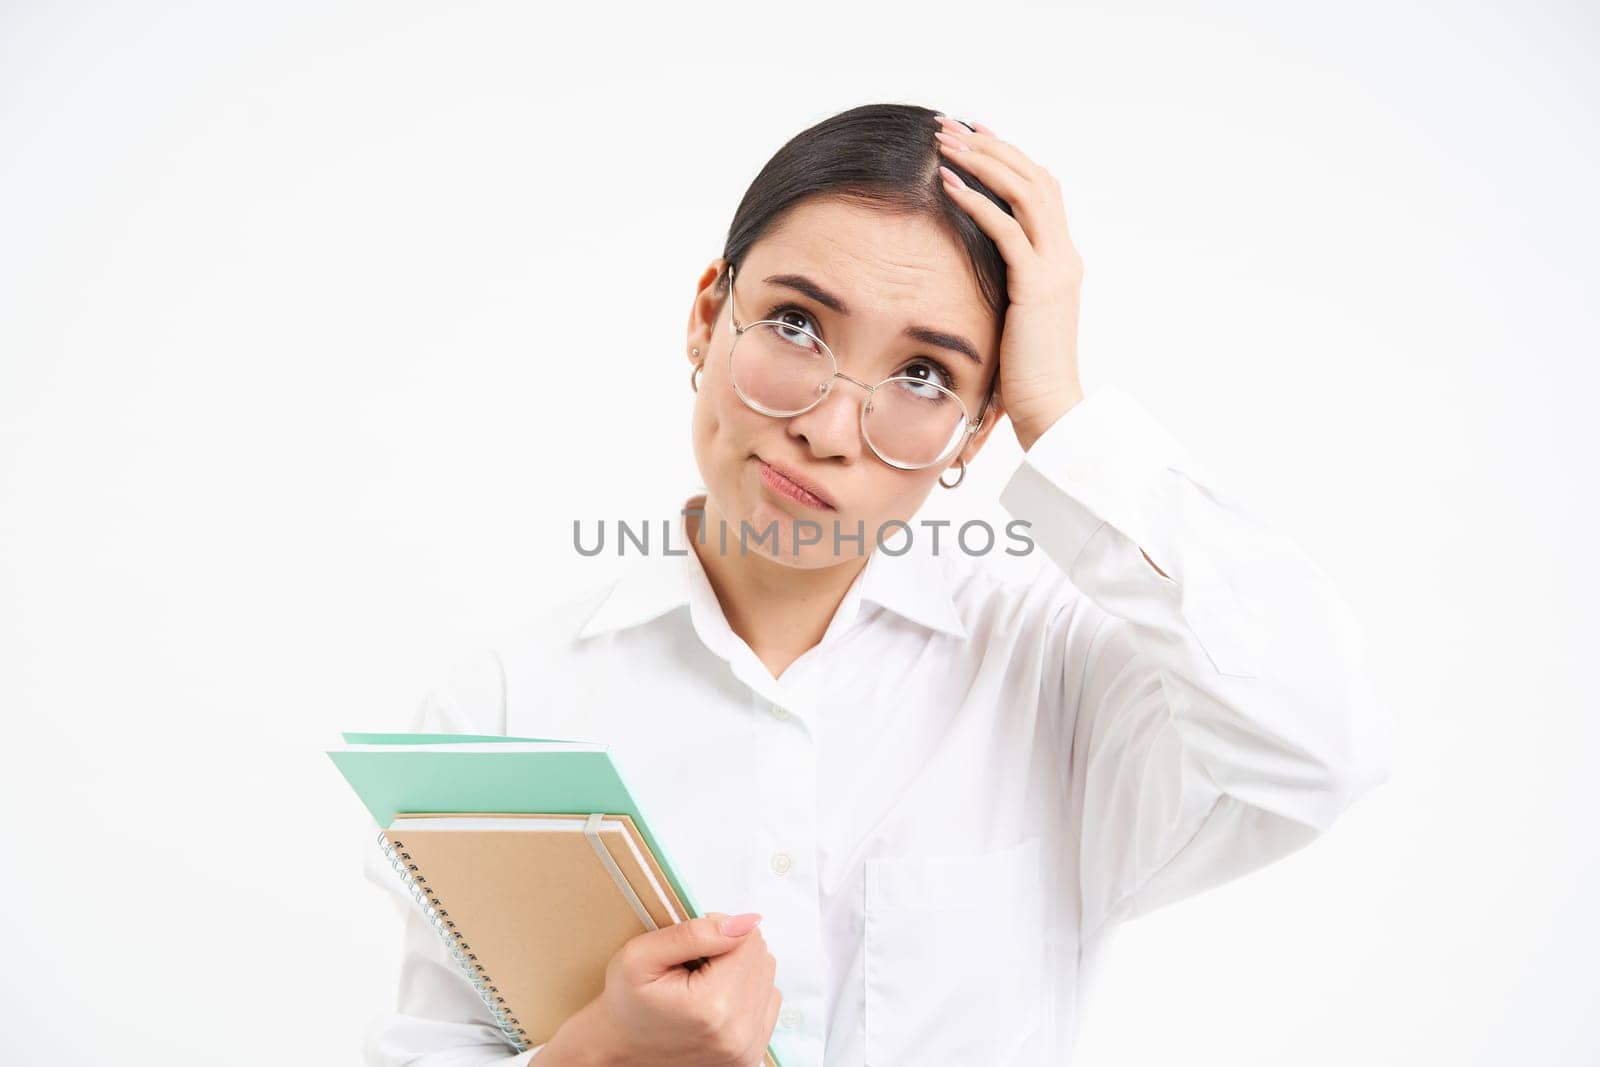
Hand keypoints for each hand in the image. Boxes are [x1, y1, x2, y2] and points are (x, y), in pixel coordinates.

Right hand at [542, 911, 780, 1066]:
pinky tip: (715, 999)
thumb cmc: (626, 1002)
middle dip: (729, 951)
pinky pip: (768, 1000)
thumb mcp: (641, 955)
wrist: (620, 1048)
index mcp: (712, 1006)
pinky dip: (744, 992)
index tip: (691, 948)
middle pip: (761, 957)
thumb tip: (744, 923)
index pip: (748, 939)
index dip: (718, 931)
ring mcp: (747, 1048)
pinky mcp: (751, 1054)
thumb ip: (694, 933)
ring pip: (767, 976)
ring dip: (738, 971)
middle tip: (692, 967)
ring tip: (701, 984)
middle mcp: (737, 1033)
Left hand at [933, 115, 1085, 451]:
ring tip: (946, 143)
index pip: (1040, 191)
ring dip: (984, 162)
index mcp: (1061, 262)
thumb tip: (970, 275)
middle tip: (952, 126)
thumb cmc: (1024, 377)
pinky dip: (977, 201)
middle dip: (992, 147)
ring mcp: (1055, 269)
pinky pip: (1006, 230)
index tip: (975, 136)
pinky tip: (948, 184)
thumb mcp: (1013, 319)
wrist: (1051, 410)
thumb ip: (1002, 288)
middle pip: (1034, 179)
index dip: (1008, 158)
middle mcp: (1064, 257)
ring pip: (1025, 193)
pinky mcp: (1038, 287)